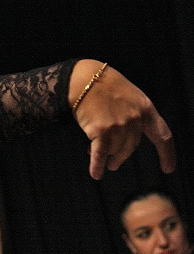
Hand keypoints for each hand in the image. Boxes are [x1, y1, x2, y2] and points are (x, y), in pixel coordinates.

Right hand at [71, 60, 174, 179]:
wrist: (84, 80)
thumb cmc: (103, 86)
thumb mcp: (128, 97)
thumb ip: (132, 117)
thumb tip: (121, 142)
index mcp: (146, 109)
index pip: (163, 136)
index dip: (167, 154)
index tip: (168, 169)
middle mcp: (136, 120)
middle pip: (131, 147)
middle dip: (121, 157)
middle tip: (114, 165)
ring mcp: (119, 126)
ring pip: (114, 150)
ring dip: (105, 154)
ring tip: (92, 151)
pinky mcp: (101, 132)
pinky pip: (100, 154)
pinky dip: (97, 166)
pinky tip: (96, 174)